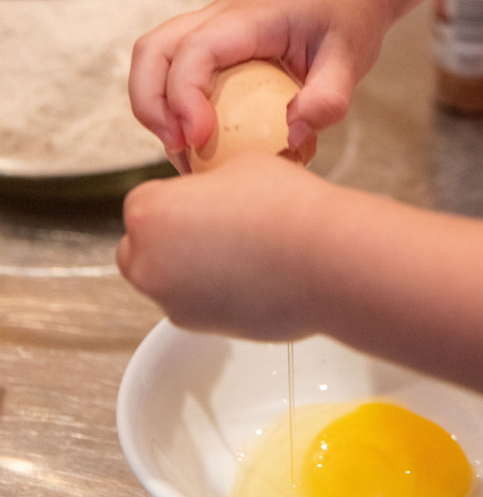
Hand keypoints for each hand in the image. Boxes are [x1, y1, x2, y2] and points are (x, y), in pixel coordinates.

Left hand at [116, 152, 326, 340]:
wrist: (325, 258)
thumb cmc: (286, 206)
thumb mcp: (239, 166)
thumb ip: (208, 182)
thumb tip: (211, 197)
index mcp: (148, 213)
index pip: (145, 203)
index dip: (178, 199)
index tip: (207, 199)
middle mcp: (148, 262)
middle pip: (142, 247)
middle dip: (169, 239)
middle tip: (215, 226)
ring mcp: (171, 301)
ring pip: (168, 281)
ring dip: (190, 268)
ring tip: (241, 252)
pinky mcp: (200, 329)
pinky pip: (195, 305)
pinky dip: (213, 294)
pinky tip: (251, 276)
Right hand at [127, 0, 391, 166]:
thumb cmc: (348, 17)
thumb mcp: (351, 58)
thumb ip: (329, 98)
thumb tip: (293, 136)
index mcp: (249, 17)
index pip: (195, 49)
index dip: (185, 96)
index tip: (199, 139)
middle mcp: (218, 17)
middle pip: (152, 50)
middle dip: (151, 104)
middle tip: (179, 149)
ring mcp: (210, 29)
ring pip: (154, 59)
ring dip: (155, 108)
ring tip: (185, 153)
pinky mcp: (212, 46)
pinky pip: (173, 71)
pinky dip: (172, 107)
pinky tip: (201, 142)